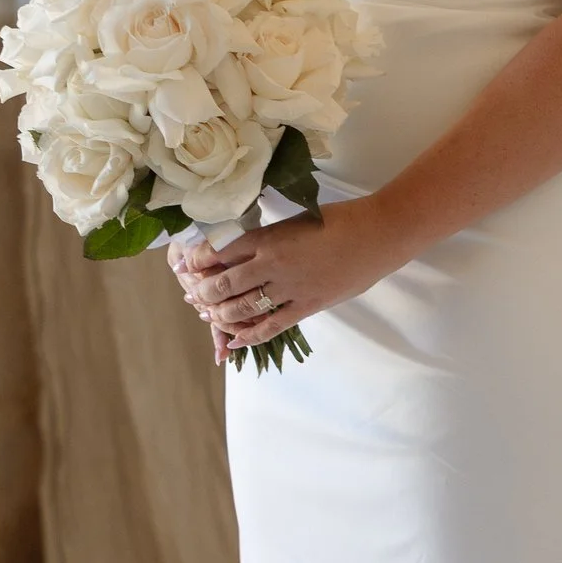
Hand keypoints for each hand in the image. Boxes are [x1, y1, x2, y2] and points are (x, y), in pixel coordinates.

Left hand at [173, 201, 392, 358]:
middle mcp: (272, 264)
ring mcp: (289, 288)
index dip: (196, 262)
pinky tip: (233, 342)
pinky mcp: (306, 306)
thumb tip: (243, 248)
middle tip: (192, 296)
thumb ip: (269, 238)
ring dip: (219, 315)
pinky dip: (248, 336)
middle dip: (202, 293)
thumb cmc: (339, 221)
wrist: (377, 234)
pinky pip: (270, 327)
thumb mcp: (295, 221)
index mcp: (268, 238)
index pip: (218, 252)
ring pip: (241, 309)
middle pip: (222, 284)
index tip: (184, 266)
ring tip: (209, 315)